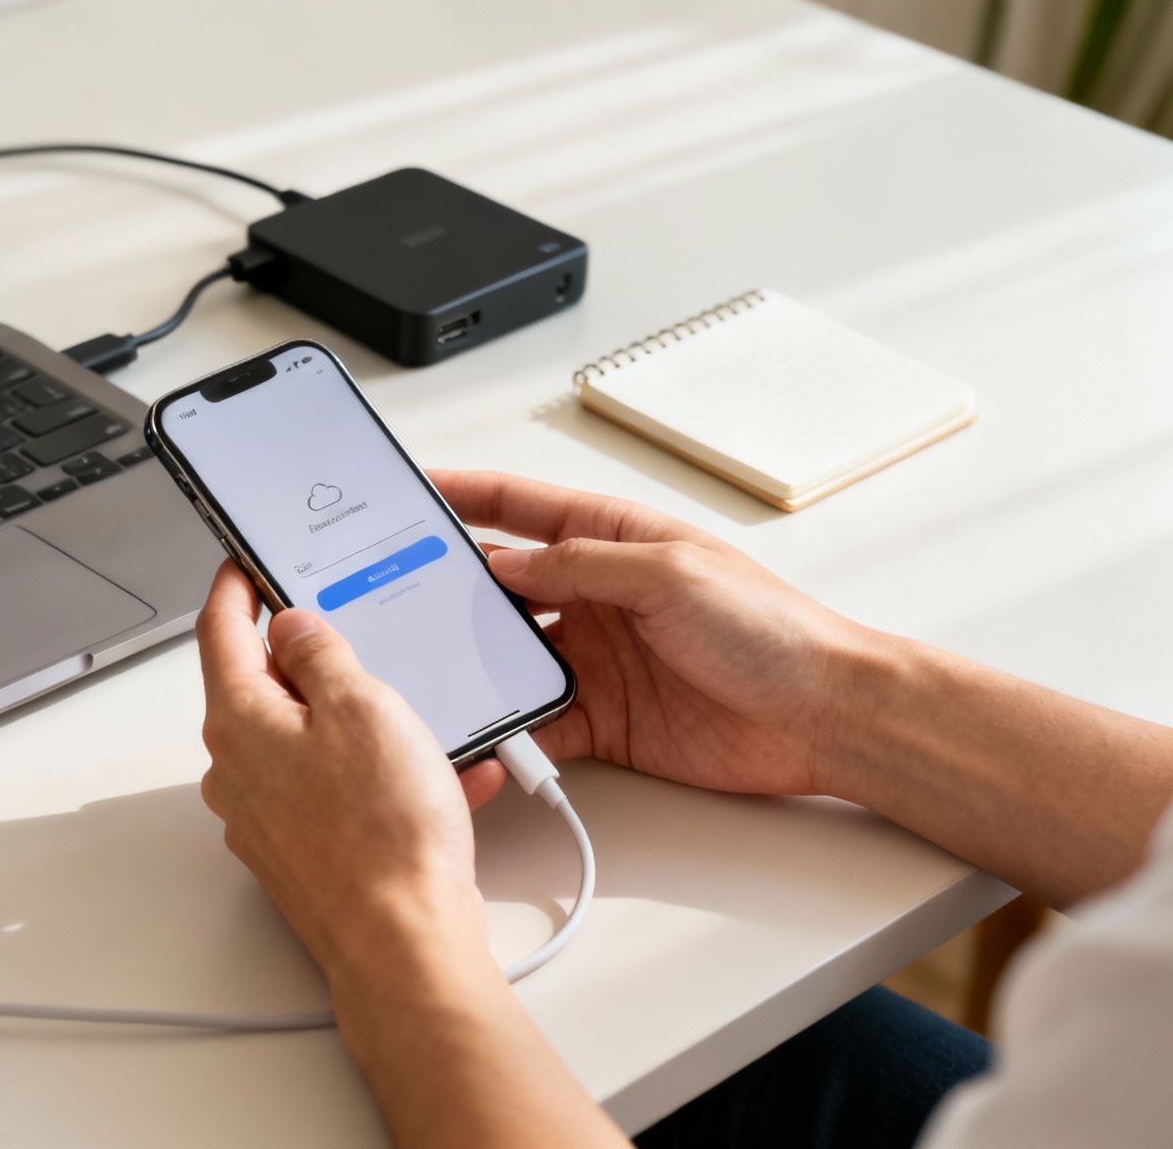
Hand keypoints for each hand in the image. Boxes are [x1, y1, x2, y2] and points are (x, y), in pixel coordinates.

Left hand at [194, 563, 501, 975]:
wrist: (404, 943)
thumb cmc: (381, 833)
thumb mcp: (362, 706)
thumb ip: (321, 654)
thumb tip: (292, 627)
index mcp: (238, 722)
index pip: (218, 631)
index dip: (235, 587)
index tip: (244, 563)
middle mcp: (238, 771)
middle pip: (263, 688)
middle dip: (311, 659)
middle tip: (351, 630)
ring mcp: (267, 817)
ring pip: (312, 743)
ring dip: (367, 724)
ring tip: (427, 721)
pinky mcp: (305, 854)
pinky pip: (344, 793)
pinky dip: (389, 778)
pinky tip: (452, 779)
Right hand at [431, 470, 871, 796]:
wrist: (822, 715)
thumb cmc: (772, 629)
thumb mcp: (670, 573)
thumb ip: (581, 564)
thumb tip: (507, 562)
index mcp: (615, 541)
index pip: (521, 508)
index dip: (466, 495)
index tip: (415, 489)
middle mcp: (598, 596)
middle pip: (503, 585)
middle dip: (452, 587)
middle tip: (399, 591)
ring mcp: (597, 658)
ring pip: (510, 656)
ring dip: (476, 663)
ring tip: (435, 666)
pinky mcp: (602, 718)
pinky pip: (537, 720)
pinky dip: (509, 728)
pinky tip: (487, 731)